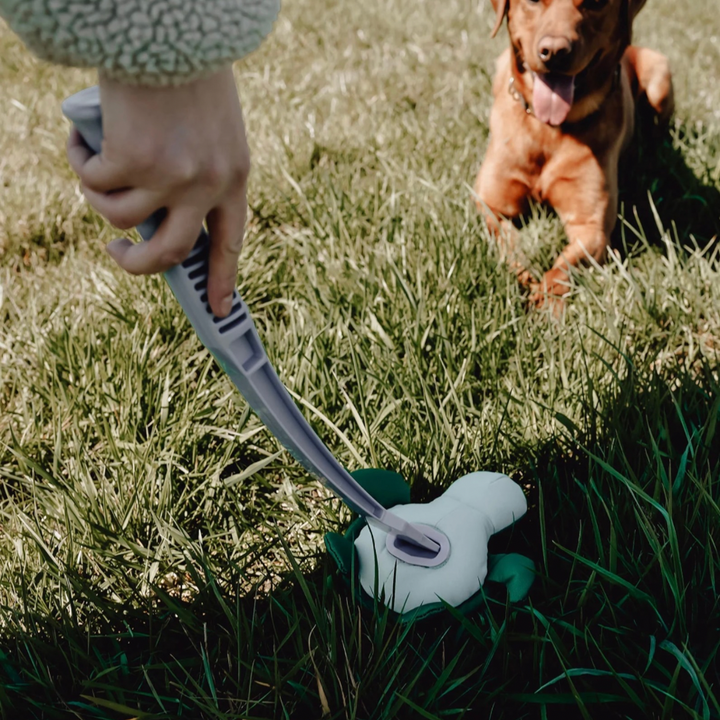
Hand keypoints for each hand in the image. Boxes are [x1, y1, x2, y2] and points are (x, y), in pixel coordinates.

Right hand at [67, 65, 249, 316]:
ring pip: (121, 219)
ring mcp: (171, 175)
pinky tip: (82, 140)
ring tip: (93, 165)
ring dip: (98, 197)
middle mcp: (208, 183)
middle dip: (139, 265)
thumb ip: (194, 174)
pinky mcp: (132, 160)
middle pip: (172, 253)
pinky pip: (94, 182)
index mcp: (235, 176)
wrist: (170, 26)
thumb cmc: (188, 73)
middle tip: (118, 255)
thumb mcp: (210, 130)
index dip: (224, 280)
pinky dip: (80, 162)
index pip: (231, 242)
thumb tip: (151, 218)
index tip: (220, 310)